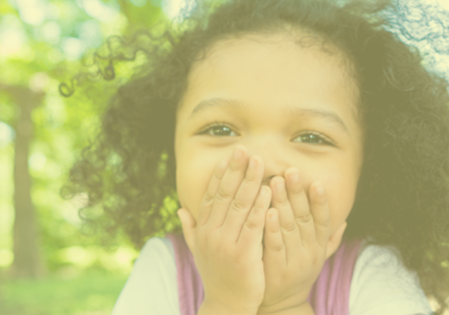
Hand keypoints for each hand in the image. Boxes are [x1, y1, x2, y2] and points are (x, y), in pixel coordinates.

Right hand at [177, 145, 271, 314]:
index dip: (221, 174)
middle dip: (235, 170)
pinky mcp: (242, 253)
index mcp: (203, 230)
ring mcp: (225, 243)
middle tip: (245, 149)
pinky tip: (268, 191)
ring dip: (250, 181)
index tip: (229, 155)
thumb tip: (180, 210)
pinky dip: (260, 206)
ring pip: (239, 205)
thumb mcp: (199, 251)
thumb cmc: (217, 277)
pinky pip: (252, 224)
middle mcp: (211, 233)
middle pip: (224, 195)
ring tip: (260, 162)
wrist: (226, 306)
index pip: (211, 195)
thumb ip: (190, 229)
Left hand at [258, 167, 346, 313]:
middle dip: (297, 193)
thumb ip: (330, 238)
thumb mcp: (317, 256)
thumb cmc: (296, 272)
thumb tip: (345, 218)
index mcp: (319, 246)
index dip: (321, 201)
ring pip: (289, 228)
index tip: (317, 181)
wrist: (282, 305)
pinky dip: (272, 229)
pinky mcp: (277, 270)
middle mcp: (310, 253)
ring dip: (283, 204)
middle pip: (305, 218)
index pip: (323, 220)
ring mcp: (294, 262)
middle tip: (290, 170)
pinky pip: (275, 246)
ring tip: (275, 182)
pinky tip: (266, 211)